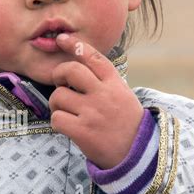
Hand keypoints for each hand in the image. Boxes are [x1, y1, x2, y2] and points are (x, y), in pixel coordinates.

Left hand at [49, 34, 143, 168]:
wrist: (136, 154)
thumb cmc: (125, 123)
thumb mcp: (122, 95)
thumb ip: (104, 81)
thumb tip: (77, 66)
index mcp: (114, 83)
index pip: (93, 57)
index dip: (75, 45)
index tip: (61, 40)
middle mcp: (103, 94)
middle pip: (70, 70)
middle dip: (58, 74)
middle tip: (60, 84)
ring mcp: (92, 113)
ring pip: (58, 96)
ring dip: (56, 103)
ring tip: (66, 112)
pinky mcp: (83, 131)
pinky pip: (56, 118)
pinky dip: (57, 122)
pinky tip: (67, 127)